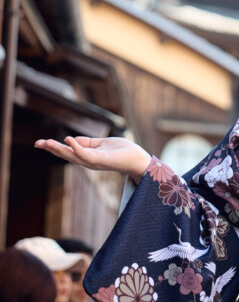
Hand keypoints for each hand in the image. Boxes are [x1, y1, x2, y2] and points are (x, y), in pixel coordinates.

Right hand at [34, 136, 150, 182]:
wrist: (138, 158)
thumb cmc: (122, 151)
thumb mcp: (101, 144)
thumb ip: (87, 143)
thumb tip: (71, 140)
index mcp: (87, 156)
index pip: (68, 152)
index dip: (54, 147)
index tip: (40, 142)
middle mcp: (88, 161)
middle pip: (66, 155)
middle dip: (52, 149)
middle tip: (37, 143)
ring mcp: (94, 162)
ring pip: (73, 156)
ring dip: (59, 149)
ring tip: (47, 142)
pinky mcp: (102, 160)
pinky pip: (86, 154)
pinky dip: (76, 147)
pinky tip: (68, 140)